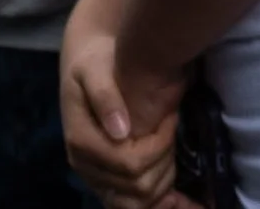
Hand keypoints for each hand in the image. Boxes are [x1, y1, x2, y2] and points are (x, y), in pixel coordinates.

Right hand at [61, 24, 187, 208]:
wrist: (86, 66)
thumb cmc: (94, 64)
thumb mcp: (95, 70)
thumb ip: (105, 96)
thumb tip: (120, 132)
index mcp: (80, 140)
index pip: (129, 163)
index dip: (159, 148)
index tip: (171, 119)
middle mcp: (84, 165)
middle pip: (137, 186)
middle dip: (165, 164)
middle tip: (174, 134)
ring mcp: (94, 177)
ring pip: (138, 202)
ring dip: (165, 187)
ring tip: (177, 158)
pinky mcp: (105, 181)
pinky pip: (132, 205)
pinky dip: (157, 204)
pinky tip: (178, 199)